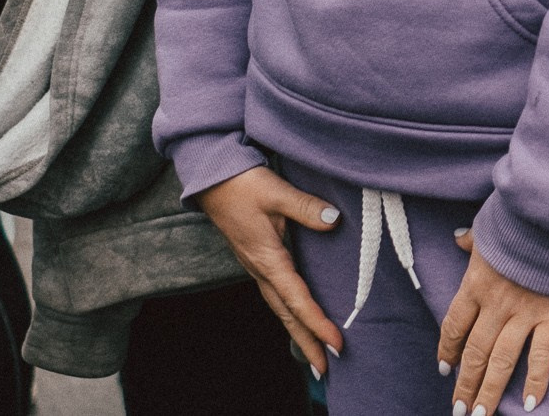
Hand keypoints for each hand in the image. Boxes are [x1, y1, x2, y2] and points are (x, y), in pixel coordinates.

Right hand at [191, 165, 344, 375]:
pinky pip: (277, 295)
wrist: (212, 178)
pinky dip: (291, 313)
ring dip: (299, 332)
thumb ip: (306, 207)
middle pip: (287, 315)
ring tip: (317, 354)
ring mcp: (257, 267)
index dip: (317, 323)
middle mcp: (261, 269)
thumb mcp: (276, 191)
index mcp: (267, 259)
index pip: (297, 299)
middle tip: (326, 371)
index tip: (336, 343)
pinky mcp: (258, 260)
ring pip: (281, 308)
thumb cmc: (242, 183)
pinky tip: (299, 318)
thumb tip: (334, 220)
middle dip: (306, 343)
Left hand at [441, 230, 548, 415]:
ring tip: (480, 415)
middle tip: (459, 410)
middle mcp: (495, 305)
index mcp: (475, 284)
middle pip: (474, 352)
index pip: (455, 326)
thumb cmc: (519, 220)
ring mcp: (524, 314)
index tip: (445, 369)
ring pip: (501, 361)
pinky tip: (529, 404)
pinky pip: (541, 356)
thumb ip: (472, 240)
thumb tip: (458, 239)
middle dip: (465, 384)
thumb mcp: (488, 227)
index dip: (448, 350)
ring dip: (489, 391)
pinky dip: (535, 382)